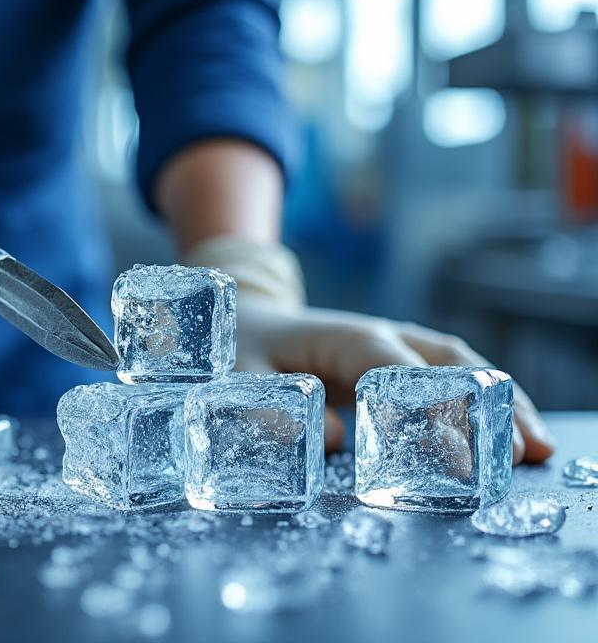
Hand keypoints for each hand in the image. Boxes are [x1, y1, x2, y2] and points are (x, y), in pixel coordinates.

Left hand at [186, 236, 555, 463]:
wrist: (243, 323)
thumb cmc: (238, 350)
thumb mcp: (237, 380)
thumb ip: (270, 412)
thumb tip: (337, 441)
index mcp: (343, 335)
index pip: (396, 367)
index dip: (427, 403)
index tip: (456, 450)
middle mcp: (379, 339)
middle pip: (446, 361)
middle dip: (487, 402)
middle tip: (527, 449)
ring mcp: (392, 354)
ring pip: (457, 369)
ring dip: (498, 403)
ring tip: (537, 447)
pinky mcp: (394, 373)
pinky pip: (446, 384)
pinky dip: (480, 407)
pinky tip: (511, 438)